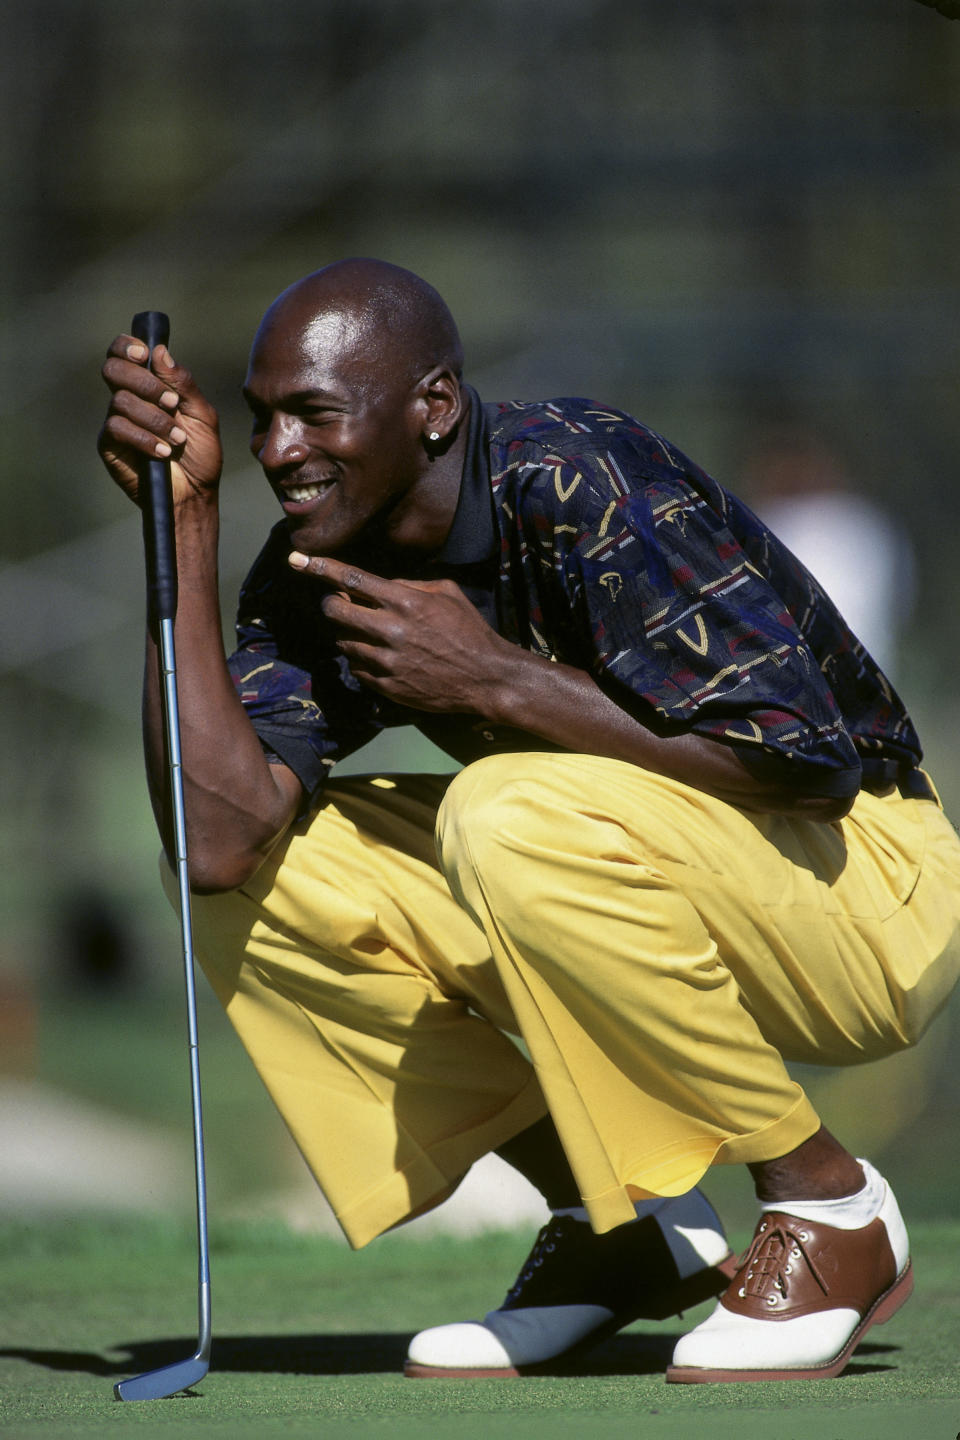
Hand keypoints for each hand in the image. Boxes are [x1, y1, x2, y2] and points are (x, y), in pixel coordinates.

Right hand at [98, 335, 221, 505]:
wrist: (195, 493)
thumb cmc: (201, 454)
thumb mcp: (202, 416)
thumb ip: (183, 384)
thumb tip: (160, 351)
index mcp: (150, 386)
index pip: (125, 354)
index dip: (127, 346)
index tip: (144, 354)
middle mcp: (129, 399)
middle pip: (113, 369)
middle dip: (143, 382)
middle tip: (170, 401)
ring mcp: (117, 421)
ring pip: (120, 401)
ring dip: (153, 418)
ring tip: (176, 439)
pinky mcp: (109, 445)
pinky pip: (116, 428)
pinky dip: (143, 438)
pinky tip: (162, 452)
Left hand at [288, 552, 512, 713]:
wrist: (485, 678)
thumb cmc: (469, 631)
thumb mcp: (446, 592)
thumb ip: (409, 585)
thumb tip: (382, 585)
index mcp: (404, 602)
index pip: (351, 579)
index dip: (319, 568)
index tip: (296, 560)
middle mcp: (390, 630)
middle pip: (335, 612)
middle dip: (331, 604)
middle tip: (340, 604)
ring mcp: (386, 662)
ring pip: (342, 642)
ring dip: (348, 634)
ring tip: (370, 633)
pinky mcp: (386, 687)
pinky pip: (356, 669)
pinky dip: (362, 660)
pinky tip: (382, 658)